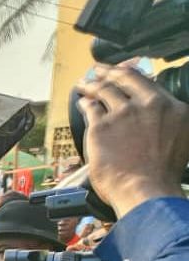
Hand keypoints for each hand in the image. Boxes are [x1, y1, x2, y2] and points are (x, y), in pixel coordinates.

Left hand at [76, 64, 188, 217]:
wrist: (145, 190)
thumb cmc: (163, 175)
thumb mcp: (181, 139)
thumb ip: (168, 121)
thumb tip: (159, 117)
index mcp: (173, 108)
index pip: (148, 83)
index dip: (131, 74)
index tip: (123, 71)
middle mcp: (149, 105)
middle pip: (124, 79)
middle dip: (109, 71)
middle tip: (98, 70)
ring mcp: (124, 114)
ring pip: (104, 90)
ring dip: (92, 84)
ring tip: (85, 84)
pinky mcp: (101, 126)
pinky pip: (90, 108)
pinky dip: (85, 103)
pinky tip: (82, 102)